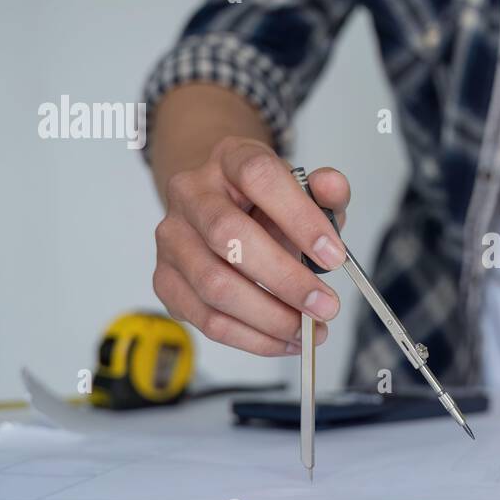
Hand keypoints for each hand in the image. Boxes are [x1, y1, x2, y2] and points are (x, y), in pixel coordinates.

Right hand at [152, 136, 349, 355]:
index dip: (299, 217)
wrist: (219, 207)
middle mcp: (190, 194)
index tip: (334, 255)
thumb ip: (325, 190)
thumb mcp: (302, 189)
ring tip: (309, 329)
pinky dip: (252, 338)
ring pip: (214, 286)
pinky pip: (206, 320)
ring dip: (270, 318)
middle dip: (285, 280)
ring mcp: (172, 238)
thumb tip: (333, 186)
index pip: (258, 177)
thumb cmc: (265, 203)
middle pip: (229, 237)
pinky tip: (285, 340)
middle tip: (325, 305)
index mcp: (229, 159)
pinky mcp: (166, 280)